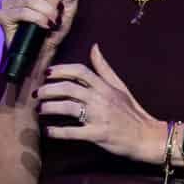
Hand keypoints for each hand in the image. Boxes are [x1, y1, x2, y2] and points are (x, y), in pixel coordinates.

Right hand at [0, 0, 79, 69]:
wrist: (45, 51)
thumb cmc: (54, 28)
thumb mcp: (69, 7)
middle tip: (58, 12)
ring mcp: (7, 2)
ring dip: (47, 11)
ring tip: (54, 22)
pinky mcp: (2, 16)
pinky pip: (23, 12)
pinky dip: (39, 19)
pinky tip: (46, 26)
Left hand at [35, 44, 165, 161]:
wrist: (147, 137)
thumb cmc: (132, 112)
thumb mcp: (120, 87)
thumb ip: (104, 68)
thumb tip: (94, 47)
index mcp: (105, 87)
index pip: (80, 71)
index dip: (60, 70)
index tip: (46, 73)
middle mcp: (101, 99)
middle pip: (69, 88)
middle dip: (48, 89)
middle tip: (37, 94)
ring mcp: (99, 117)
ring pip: (68, 107)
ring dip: (49, 107)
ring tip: (40, 109)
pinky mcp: (98, 134)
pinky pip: (73, 132)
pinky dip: (57, 131)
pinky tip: (48, 131)